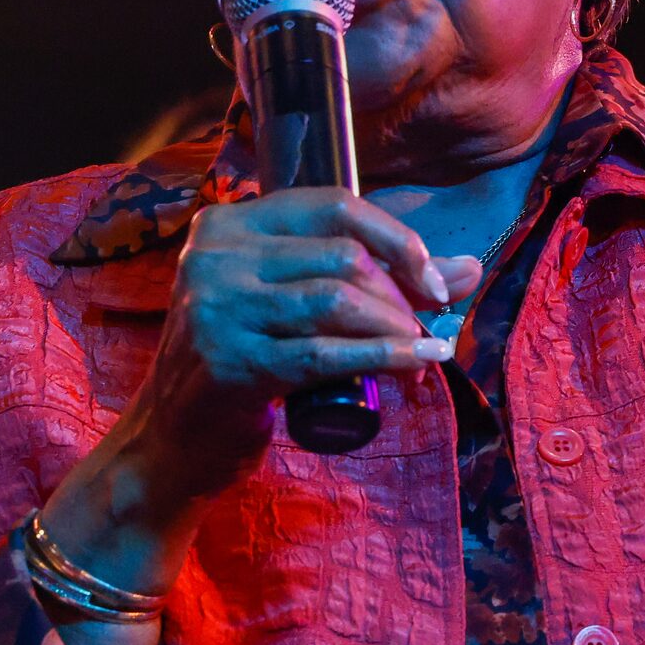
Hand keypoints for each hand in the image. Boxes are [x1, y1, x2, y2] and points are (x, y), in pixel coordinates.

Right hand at [43, 188, 481, 594]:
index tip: (436, 280)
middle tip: (428, 325)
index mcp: (229, 225)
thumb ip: (377, 280)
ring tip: (423, 351)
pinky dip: (384, 356)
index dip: (398, 239)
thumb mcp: (297, 309)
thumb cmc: (249, 362)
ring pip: (339, 300)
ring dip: (397, 326)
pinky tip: (418, 363)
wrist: (174, 439)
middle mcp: (216, 257)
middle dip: (402, 292)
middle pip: (343, 255)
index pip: (334, 205)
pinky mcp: (232, 364)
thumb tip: (469, 267)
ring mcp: (217, 309)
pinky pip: (327, 354)